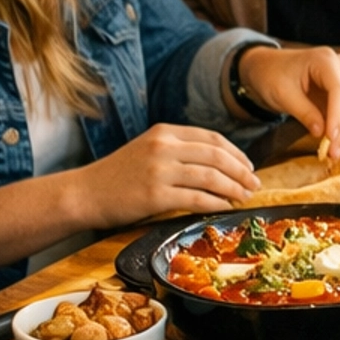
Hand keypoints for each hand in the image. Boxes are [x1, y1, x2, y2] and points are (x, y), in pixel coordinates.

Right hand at [69, 124, 256, 226]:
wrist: (84, 194)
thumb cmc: (117, 176)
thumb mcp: (148, 150)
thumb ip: (178, 151)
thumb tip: (218, 165)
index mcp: (165, 132)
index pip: (212, 138)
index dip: (236, 153)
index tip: (248, 166)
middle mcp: (164, 146)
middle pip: (217, 156)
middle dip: (241, 171)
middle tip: (255, 184)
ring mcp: (160, 170)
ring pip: (211, 177)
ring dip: (234, 188)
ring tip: (245, 197)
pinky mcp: (155, 195)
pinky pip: (197, 198)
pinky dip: (217, 203)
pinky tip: (226, 207)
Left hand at [235, 44, 339, 162]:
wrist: (266, 69)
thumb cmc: (271, 75)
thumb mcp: (283, 94)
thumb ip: (304, 112)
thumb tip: (321, 133)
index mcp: (325, 60)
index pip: (338, 90)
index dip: (337, 116)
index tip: (331, 138)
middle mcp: (339, 67)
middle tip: (333, 152)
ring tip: (334, 153)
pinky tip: (334, 145)